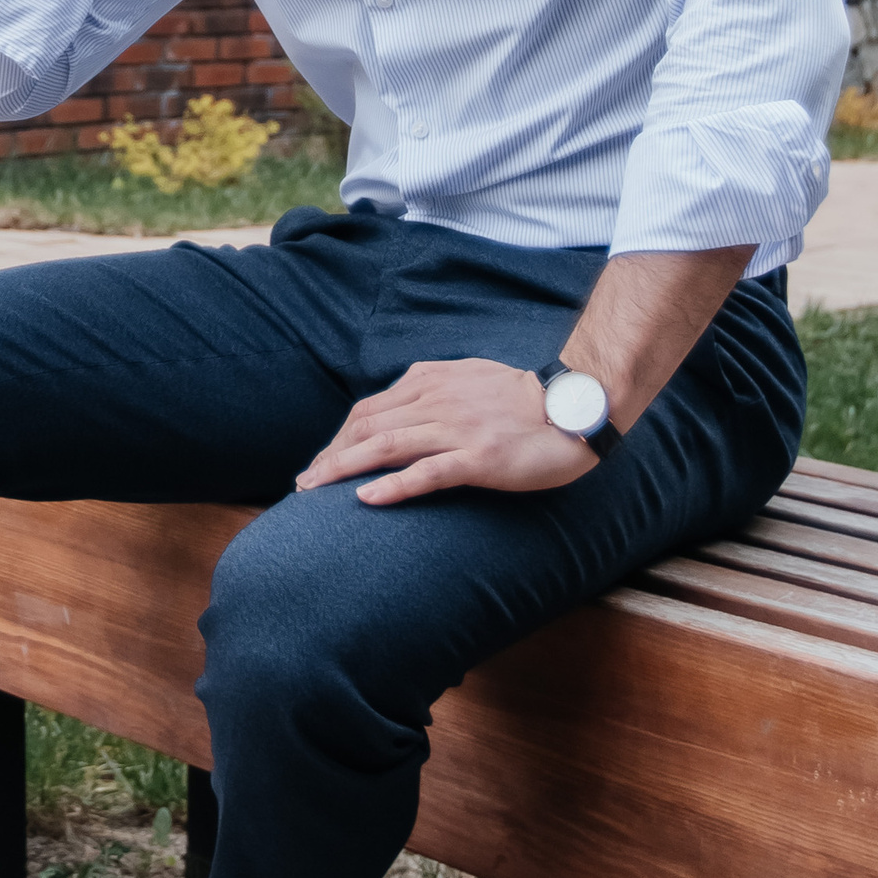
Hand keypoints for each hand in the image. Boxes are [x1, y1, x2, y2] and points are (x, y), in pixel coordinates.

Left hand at [294, 356, 597, 507]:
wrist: (572, 405)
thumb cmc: (522, 398)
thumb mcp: (467, 378)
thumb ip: (432, 388)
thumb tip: (400, 403)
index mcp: (429, 381)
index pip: (368, 410)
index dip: (338, 438)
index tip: (320, 461)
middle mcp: (436, 401)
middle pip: (366, 427)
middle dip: (330, 456)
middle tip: (304, 484)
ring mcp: (456, 429)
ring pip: (386, 446)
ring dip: (343, 469)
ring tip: (314, 492)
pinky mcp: (479, 458)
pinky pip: (427, 472)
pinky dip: (392, 485)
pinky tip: (366, 498)